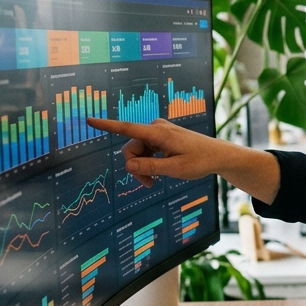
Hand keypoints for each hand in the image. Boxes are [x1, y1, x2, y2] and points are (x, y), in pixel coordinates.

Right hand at [87, 117, 221, 186]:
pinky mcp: (159, 136)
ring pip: (137, 151)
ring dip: (142, 167)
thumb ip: (150, 167)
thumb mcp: (175, 169)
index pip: (127, 128)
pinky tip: (158, 172)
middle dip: (135, 167)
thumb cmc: (199, 161)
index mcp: (159, 133)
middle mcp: (156, 128)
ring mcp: (157, 131)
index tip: (89, 120)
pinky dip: (148, 162)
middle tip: (149, 184)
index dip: (107, 125)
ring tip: (155, 182)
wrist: (216, 155)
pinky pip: (144, 150)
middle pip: (131, 148)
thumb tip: (128, 165)